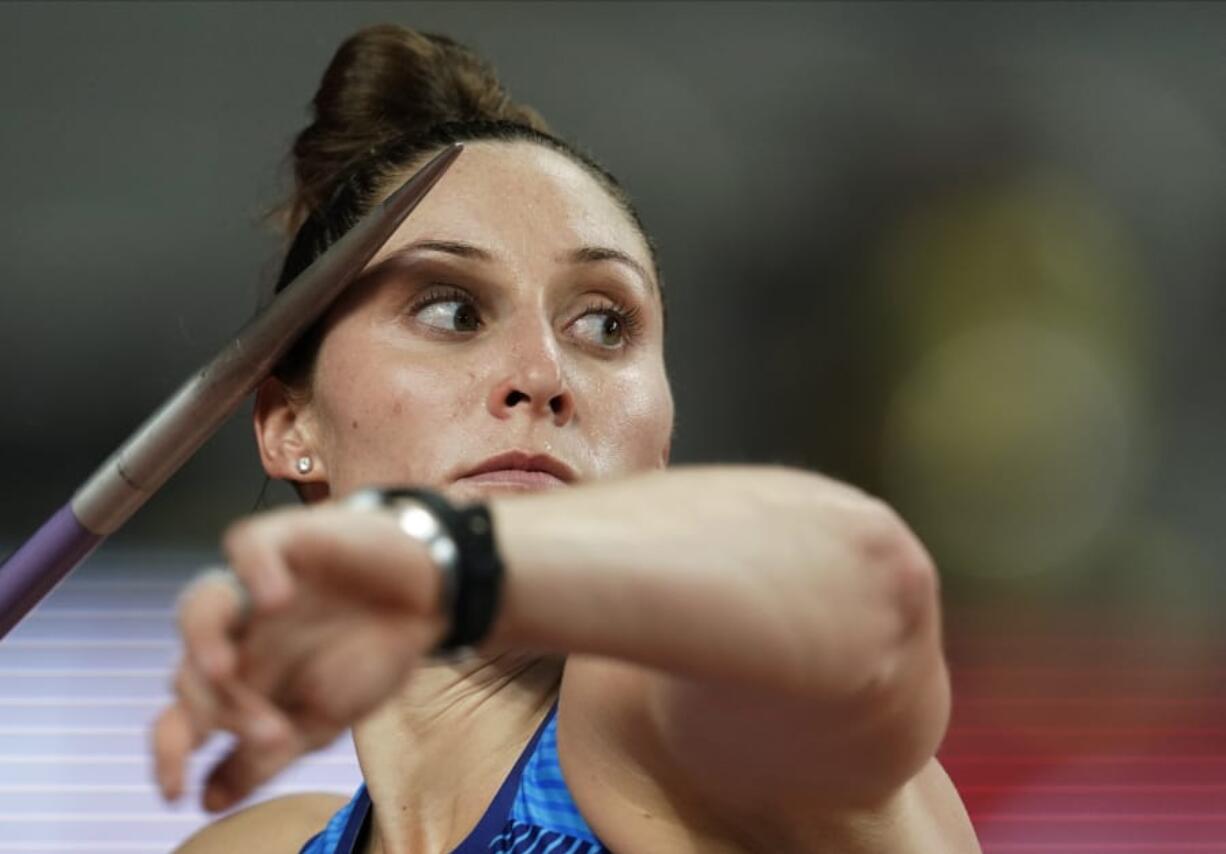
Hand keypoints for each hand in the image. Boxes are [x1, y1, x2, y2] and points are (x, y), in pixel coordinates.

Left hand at [151, 503, 447, 810]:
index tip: (176, 791)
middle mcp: (239, 634)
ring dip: (202, 641)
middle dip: (220, 709)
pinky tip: (278, 597)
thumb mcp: (324, 717)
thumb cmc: (376, 649)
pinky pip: (247, 546)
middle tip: (272, 733)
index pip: (183, 715)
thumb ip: (267, 756)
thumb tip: (209, 801)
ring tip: (225, 667)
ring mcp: (255, 587)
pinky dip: (254, 571)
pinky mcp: (284, 539)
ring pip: (198, 605)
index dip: (169, 751)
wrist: (432, 594)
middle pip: (188, 670)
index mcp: (243, 679)